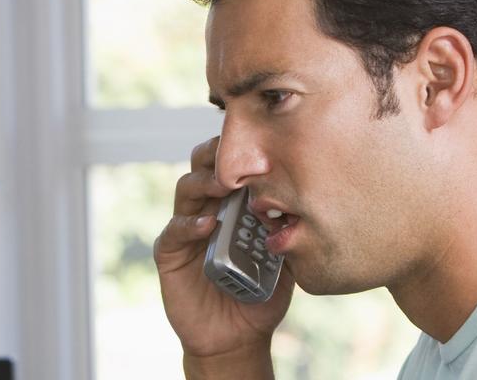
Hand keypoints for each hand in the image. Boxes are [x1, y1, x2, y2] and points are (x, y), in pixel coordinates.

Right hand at [154, 137, 294, 376]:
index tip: (258, 139)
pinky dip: (188, 225)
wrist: (239, 336)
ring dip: (204, 183)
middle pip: (202, 166)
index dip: (239, 149)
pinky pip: (173, 232)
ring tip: (224, 185)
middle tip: (235, 154)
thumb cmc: (262, 293)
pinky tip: (208, 226)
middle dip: (216, 155)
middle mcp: (208, 208)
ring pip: (185, 189)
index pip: (230, 165)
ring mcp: (187, 229)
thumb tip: (305, 199)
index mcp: (232, 204)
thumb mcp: (283, 258)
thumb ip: (287, 229)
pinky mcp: (171, 253)